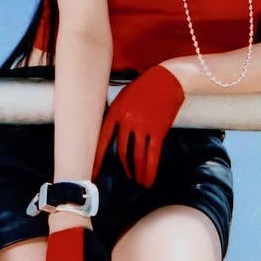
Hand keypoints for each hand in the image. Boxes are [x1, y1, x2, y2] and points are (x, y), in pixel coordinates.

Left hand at [93, 64, 184, 186]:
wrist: (167, 79)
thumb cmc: (145, 87)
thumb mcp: (124, 97)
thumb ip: (117, 115)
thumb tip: (113, 136)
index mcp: (115, 111)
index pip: (103, 139)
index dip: (98, 158)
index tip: (93, 172)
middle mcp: (127, 120)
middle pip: (121, 151)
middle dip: (124, 168)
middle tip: (126, 177)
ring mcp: (143, 126)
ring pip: (137, 156)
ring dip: (137, 172)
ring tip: (139, 181)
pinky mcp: (158, 131)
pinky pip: (152, 155)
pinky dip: (150, 170)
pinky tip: (149, 179)